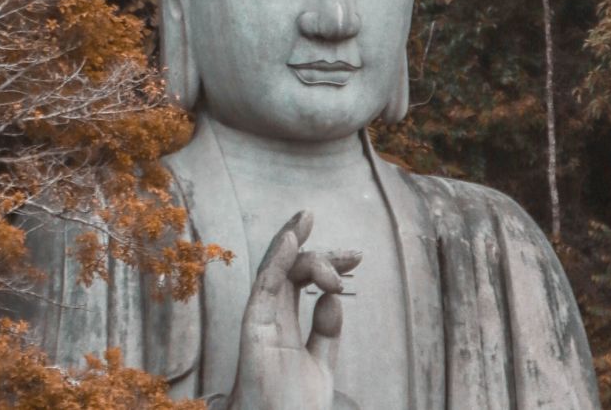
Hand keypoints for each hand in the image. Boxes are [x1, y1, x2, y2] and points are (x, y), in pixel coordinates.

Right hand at [227, 210, 361, 409]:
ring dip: (289, 243)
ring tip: (306, 220)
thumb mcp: (320, 366)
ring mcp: (259, 326)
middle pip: (286, 270)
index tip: (356, 257)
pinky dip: (275, 262)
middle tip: (323, 225)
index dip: (326, 262)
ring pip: (273, 272)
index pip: (299, 281)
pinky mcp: (253, 334)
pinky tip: (289, 240)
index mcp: (284, 329)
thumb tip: (334, 298)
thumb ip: (326, 333)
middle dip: (308, 244)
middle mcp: (269, 322)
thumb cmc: (294, 408)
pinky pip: (263, 291)